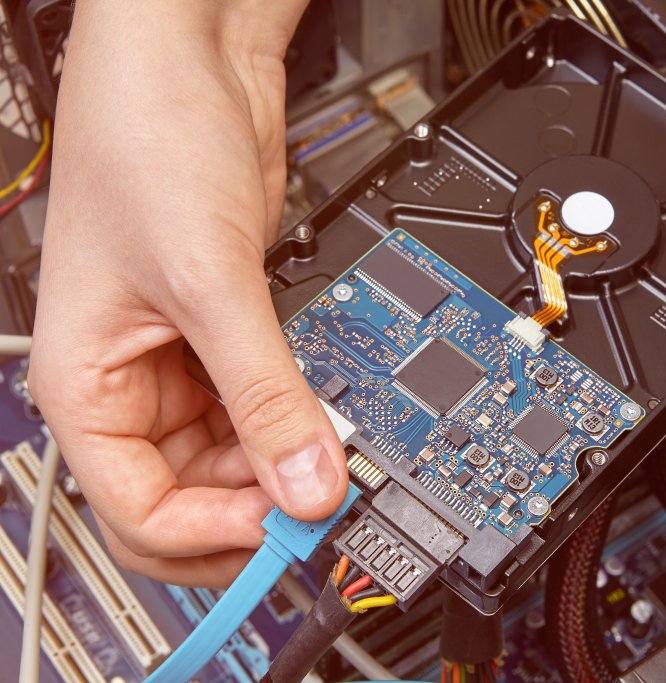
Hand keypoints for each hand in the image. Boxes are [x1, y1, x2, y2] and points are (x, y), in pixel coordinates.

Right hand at [29, 0, 347, 586]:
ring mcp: (182, 364)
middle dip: (252, 509)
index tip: (288, 525)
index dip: (215, 532)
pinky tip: (328, 424)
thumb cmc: (149, 145)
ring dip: (282, 469)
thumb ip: (265, 392)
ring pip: (231, 461)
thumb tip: (309, 483)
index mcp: (85, 386)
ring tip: (334, 460)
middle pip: (187, 498)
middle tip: (322, 503)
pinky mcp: (228, 336)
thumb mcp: (210, 283)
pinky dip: (296, 425)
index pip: (140, 510)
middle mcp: (130, 386)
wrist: (188, 69)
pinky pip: (261, 409)